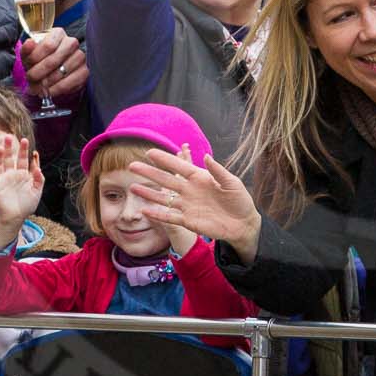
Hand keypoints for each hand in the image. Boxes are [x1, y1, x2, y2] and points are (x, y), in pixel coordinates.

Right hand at [0, 136, 44, 231]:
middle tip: (9, 136)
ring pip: (1, 163)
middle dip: (10, 148)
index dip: (25, 151)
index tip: (26, 142)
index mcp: (23, 174)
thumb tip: (38, 169)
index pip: (24, 159)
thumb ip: (39, 180)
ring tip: (1, 146)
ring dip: (0, 155)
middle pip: (11, 158)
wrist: (15, 217)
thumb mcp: (37, 192)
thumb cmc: (27, 205)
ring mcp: (3, 179)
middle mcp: (12, 174)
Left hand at [20, 29, 86, 98]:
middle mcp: (72, 43)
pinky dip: (58, 89)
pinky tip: (50, 91)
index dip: (35, 58)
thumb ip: (27, 49)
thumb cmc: (40, 60)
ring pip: (62, 72)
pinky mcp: (85, 71)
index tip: (27, 67)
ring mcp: (80, 57)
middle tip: (31, 80)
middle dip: (39, 73)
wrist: (52, 70)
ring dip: (47, 83)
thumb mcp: (30, 54)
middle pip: (54, 60)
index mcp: (58, 34)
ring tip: (38, 88)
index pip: (48, 45)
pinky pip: (72, 82)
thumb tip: (30, 43)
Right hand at [128, 149, 261, 259]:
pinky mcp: (188, 220)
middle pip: (166, 179)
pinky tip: (144, 210)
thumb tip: (206, 156)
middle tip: (132, 165)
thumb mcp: (232, 183)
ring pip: (164, 198)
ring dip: (148, 193)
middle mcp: (190, 190)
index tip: (149, 152)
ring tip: (132, 188)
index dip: (165, 159)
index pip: (179, 165)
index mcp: (200, 177)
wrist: (243, 224)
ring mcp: (187, 205)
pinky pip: (169, 217)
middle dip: (149, 172)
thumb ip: (218, 171)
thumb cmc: (239, 200)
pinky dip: (157, 214)